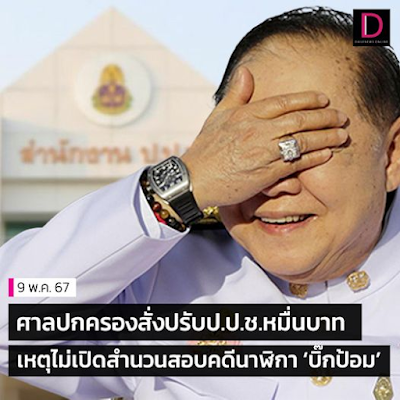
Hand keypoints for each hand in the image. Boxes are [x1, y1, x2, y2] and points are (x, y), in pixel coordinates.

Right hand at [181, 67, 347, 209]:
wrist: (194, 179)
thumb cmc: (205, 148)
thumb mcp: (217, 116)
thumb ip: (235, 94)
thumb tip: (246, 71)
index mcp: (247, 114)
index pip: (284, 102)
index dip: (308, 100)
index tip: (324, 99)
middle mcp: (258, 131)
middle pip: (299, 120)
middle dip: (325, 117)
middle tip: (342, 117)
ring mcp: (262, 153)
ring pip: (302, 141)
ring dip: (326, 137)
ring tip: (342, 135)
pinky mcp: (265, 175)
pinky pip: (295, 164)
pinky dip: (313, 158)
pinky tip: (326, 154)